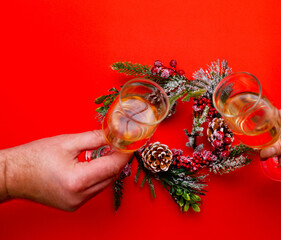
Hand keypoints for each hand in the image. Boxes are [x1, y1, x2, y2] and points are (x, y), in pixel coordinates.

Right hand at [0, 130, 130, 210]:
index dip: (125, 153)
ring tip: (108, 152)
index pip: (112, 166)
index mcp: (78, 180)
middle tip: (121, 145)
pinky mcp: (73, 205)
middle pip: (111, 176)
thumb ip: (95, 139)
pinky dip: (98, 177)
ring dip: (109, 169)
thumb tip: (114, 135)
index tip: (132, 143)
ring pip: (104, 184)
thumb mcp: (67, 142)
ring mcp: (76, 203)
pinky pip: (94, 190)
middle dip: (118, 160)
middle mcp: (79, 196)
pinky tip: (95, 165)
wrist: (12, 175)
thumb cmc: (34, 158)